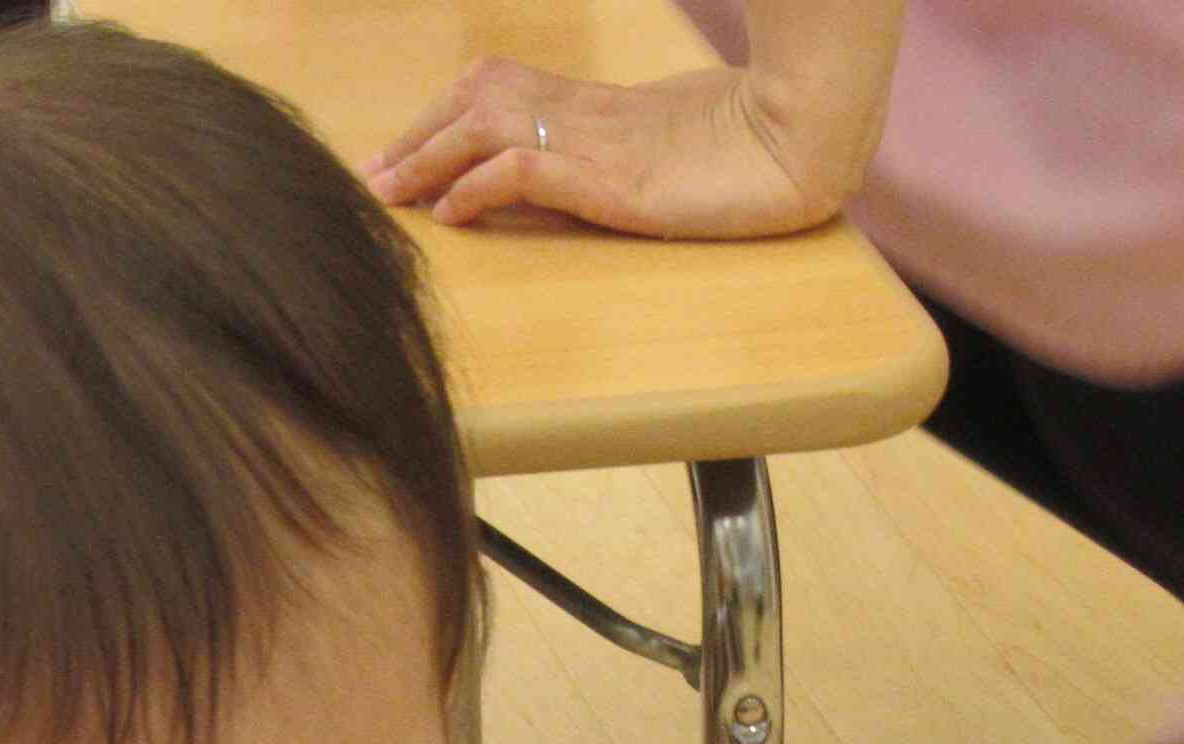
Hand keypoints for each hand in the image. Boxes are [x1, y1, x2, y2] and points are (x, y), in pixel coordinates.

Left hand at [366, 61, 849, 239]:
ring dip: (428, 160)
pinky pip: (525, 169)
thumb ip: (628, 153)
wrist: (813, 136)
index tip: (405, 152)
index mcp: (602, 104)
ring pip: (486, 128)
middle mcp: (589, 114)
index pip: (503, 91)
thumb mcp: (676, 147)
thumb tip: (584, 174)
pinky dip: (478, 187)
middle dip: (419, 136)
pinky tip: (452, 212)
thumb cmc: (762, 144)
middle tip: (371, 177)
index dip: (447, 116)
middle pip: (479, 101)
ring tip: (388, 196)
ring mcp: (599, 142)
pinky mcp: (611, 177)